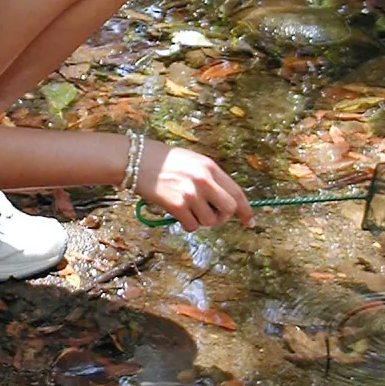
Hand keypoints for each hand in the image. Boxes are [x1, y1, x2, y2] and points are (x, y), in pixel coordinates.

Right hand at [137, 141, 252, 231]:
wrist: (136, 159)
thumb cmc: (163, 160)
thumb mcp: (193, 161)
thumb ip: (210, 178)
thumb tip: (223, 200)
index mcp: (210, 167)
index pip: (236, 192)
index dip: (245, 210)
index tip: (249, 221)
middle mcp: (204, 180)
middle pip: (228, 209)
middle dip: (223, 217)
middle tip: (211, 215)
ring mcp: (190, 193)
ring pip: (209, 221)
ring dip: (201, 221)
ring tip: (189, 210)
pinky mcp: (176, 205)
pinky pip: (191, 226)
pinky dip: (187, 224)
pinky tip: (178, 214)